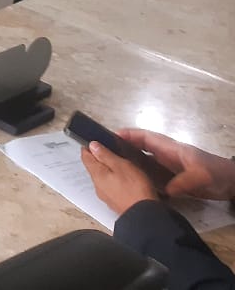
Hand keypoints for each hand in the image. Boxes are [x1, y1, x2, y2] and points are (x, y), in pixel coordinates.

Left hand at [82, 142, 159, 215]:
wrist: (145, 215)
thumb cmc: (136, 191)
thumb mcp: (121, 166)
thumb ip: (106, 155)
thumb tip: (93, 145)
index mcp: (97, 174)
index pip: (85, 156)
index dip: (89, 147)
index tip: (95, 142)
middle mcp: (98, 186)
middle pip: (93, 167)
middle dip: (98, 158)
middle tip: (107, 150)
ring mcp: (106, 195)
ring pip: (102, 178)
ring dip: (107, 170)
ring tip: (118, 163)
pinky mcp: (115, 202)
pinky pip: (110, 187)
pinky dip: (114, 180)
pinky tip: (124, 180)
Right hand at [120, 130, 234, 201]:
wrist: (232, 184)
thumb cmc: (216, 173)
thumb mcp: (201, 176)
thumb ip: (183, 181)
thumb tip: (165, 190)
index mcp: (171, 149)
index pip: (145, 137)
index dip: (128, 135)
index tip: (109, 136)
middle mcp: (167, 155)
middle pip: (141, 148)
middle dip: (123, 147)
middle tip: (104, 153)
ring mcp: (170, 167)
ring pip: (145, 161)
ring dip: (130, 162)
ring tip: (112, 168)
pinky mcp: (173, 179)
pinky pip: (152, 175)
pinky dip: (141, 176)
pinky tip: (133, 184)